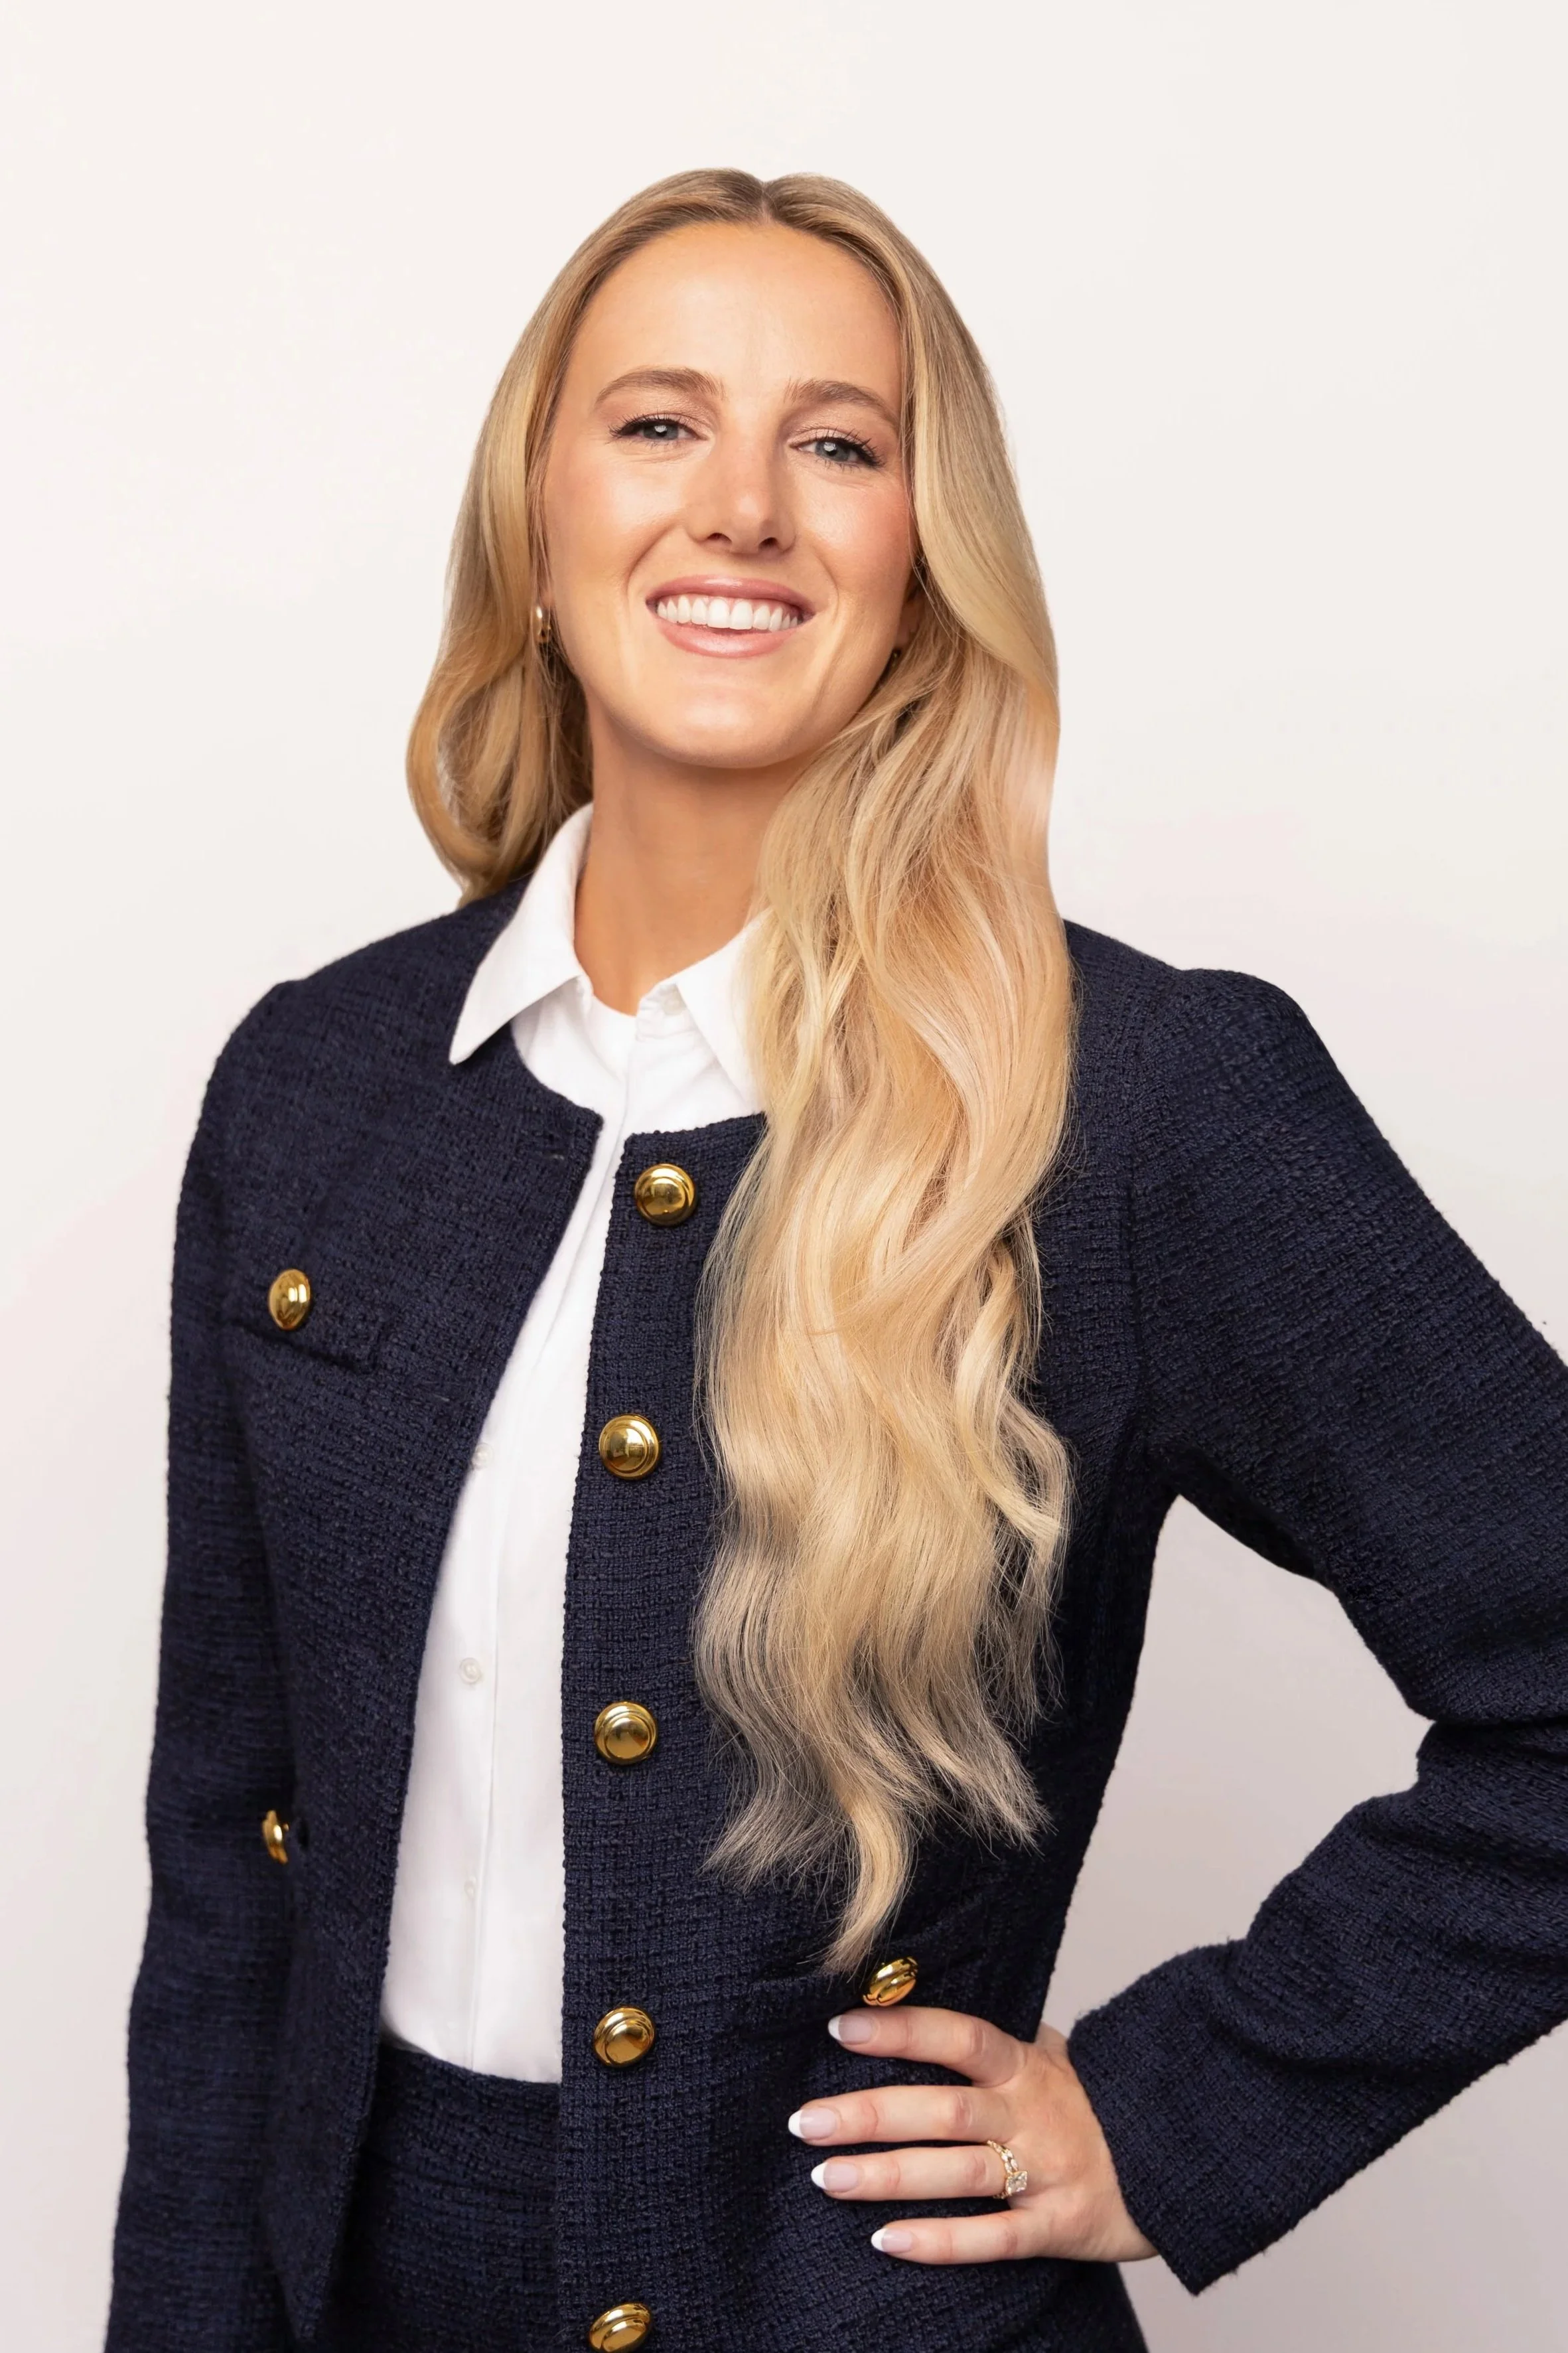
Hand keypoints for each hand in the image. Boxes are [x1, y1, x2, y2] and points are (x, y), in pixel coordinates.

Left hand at [788, 2005, 1154, 2265]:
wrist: (1182, 2156)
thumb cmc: (1098, 2102)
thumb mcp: (1056, 2056)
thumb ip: (998, 2040)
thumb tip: (921, 2003)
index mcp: (1028, 2065)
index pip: (958, 2037)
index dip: (902, 2029)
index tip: (841, 2026)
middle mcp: (1032, 2116)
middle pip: (942, 2110)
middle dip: (870, 2113)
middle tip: (804, 2120)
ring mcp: (1044, 2173)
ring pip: (957, 2173)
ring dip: (888, 2176)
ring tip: (826, 2177)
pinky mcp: (1058, 2228)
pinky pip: (992, 2239)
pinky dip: (939, 2242)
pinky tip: (886, 2239)